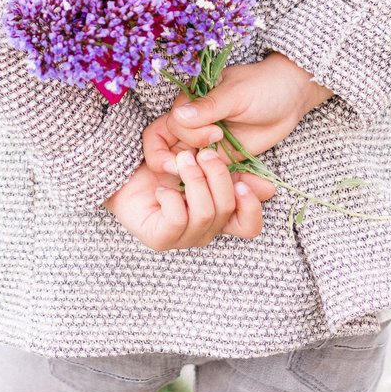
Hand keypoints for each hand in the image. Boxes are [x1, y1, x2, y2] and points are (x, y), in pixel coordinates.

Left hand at [105, 152, 273, 250]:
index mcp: (218, 214)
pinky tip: (161, 187)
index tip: (243, 180)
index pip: (249, 227)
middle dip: (217, 176)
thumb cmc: (165, 161)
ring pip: (204, 215)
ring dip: (194, 180)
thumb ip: (232, 169)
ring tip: (182, 160)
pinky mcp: (159, 239)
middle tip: (204, 152)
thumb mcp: (202, 158)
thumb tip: (268, 188)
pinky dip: (171, 197)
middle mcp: (203, 229)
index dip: (252, 207)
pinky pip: (177, 220)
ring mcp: (181, 238)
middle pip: (226, 211)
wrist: (122, 167)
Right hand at [143, 54, 333, 177]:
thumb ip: (208, 106)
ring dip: (203, 176)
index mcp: (190, 101)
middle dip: (186, 162)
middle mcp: (193, 124)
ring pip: (190, 167)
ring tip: (229, 171)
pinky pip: (212, 175)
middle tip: (213, 159)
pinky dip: (221, 182)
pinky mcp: (223, 158)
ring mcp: (207, 143)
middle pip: (171, 150)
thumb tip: (178, 115)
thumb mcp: (235, 94)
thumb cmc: (262, 86)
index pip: (169, 125)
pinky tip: (239, 182)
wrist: (291, 98)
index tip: (213, 135)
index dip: (186, 135)